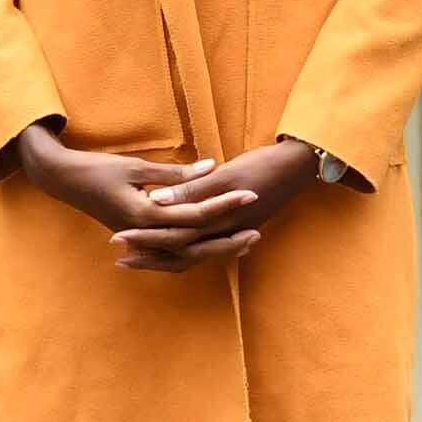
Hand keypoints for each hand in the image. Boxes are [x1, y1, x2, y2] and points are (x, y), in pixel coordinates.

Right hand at [0, 120, 241, 266]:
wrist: (61, 180)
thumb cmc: (95, 168)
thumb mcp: (135, 166)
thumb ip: (174, 174)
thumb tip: (211, 168)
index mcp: (144, 215)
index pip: (195, 215)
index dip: (225, 204)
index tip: (251, 193)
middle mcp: (144, 234)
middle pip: (194, 246)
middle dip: (227, 240)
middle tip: (258, 233)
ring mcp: (139, 240)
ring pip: (184, 256)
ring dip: (214, 251)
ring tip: (242, 244)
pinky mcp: (138, 238)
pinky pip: (170, 254)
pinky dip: (193, 253)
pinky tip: (210, 249)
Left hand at [119, 137, 333, 272]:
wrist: (303, 165)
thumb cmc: (267, 164)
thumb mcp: (228, 173)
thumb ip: (192, 187)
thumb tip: (156, 201)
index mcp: (220, 222)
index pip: (176, 236)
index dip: (146, 239)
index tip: (118, 239)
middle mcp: (226, 234)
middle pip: (181, 251)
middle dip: (150, 254)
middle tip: (119, 258)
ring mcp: (235, 232)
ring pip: (193, 252)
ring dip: (166, 256)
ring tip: (137, 256)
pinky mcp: (240, 227)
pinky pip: (207, 245)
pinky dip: (186, 248)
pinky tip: (173, 246)